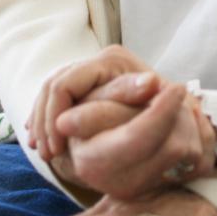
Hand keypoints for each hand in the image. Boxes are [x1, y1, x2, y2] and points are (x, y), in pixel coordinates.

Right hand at [28, 47, 159, 161]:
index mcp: (112, 60)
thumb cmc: (167, 107)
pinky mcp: (82, 86)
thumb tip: (151, 83)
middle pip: (53, 87)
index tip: (58, 149)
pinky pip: (51, 100)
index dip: (55, 117)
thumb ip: (147, 99)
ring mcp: (88, 71)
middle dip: (45, 123)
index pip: (66, 85)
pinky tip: (42, 143)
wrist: (173, 107)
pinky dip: (45, 122)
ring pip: (48, 93)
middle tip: (48, 155)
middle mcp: (97, 61)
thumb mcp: (155, 103)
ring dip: (43, 125)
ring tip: (47, 154)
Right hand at [57, 81, 216, 199]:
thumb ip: (121, 88)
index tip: (175, 87)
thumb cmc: (89, 105)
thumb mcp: (94, 89)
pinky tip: (181, 121)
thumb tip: (151, 83)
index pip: (138, 139)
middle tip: (166, 91)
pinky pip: (202, 162)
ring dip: (188, 122)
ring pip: (191, 153)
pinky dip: (199, 137)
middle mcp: (117, 183)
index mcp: (91, 160)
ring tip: (167, 106)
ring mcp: (143, 189)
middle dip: (178, 113)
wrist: (92, 133)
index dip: (162, 112)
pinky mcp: (164, 188)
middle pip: (173, 148)